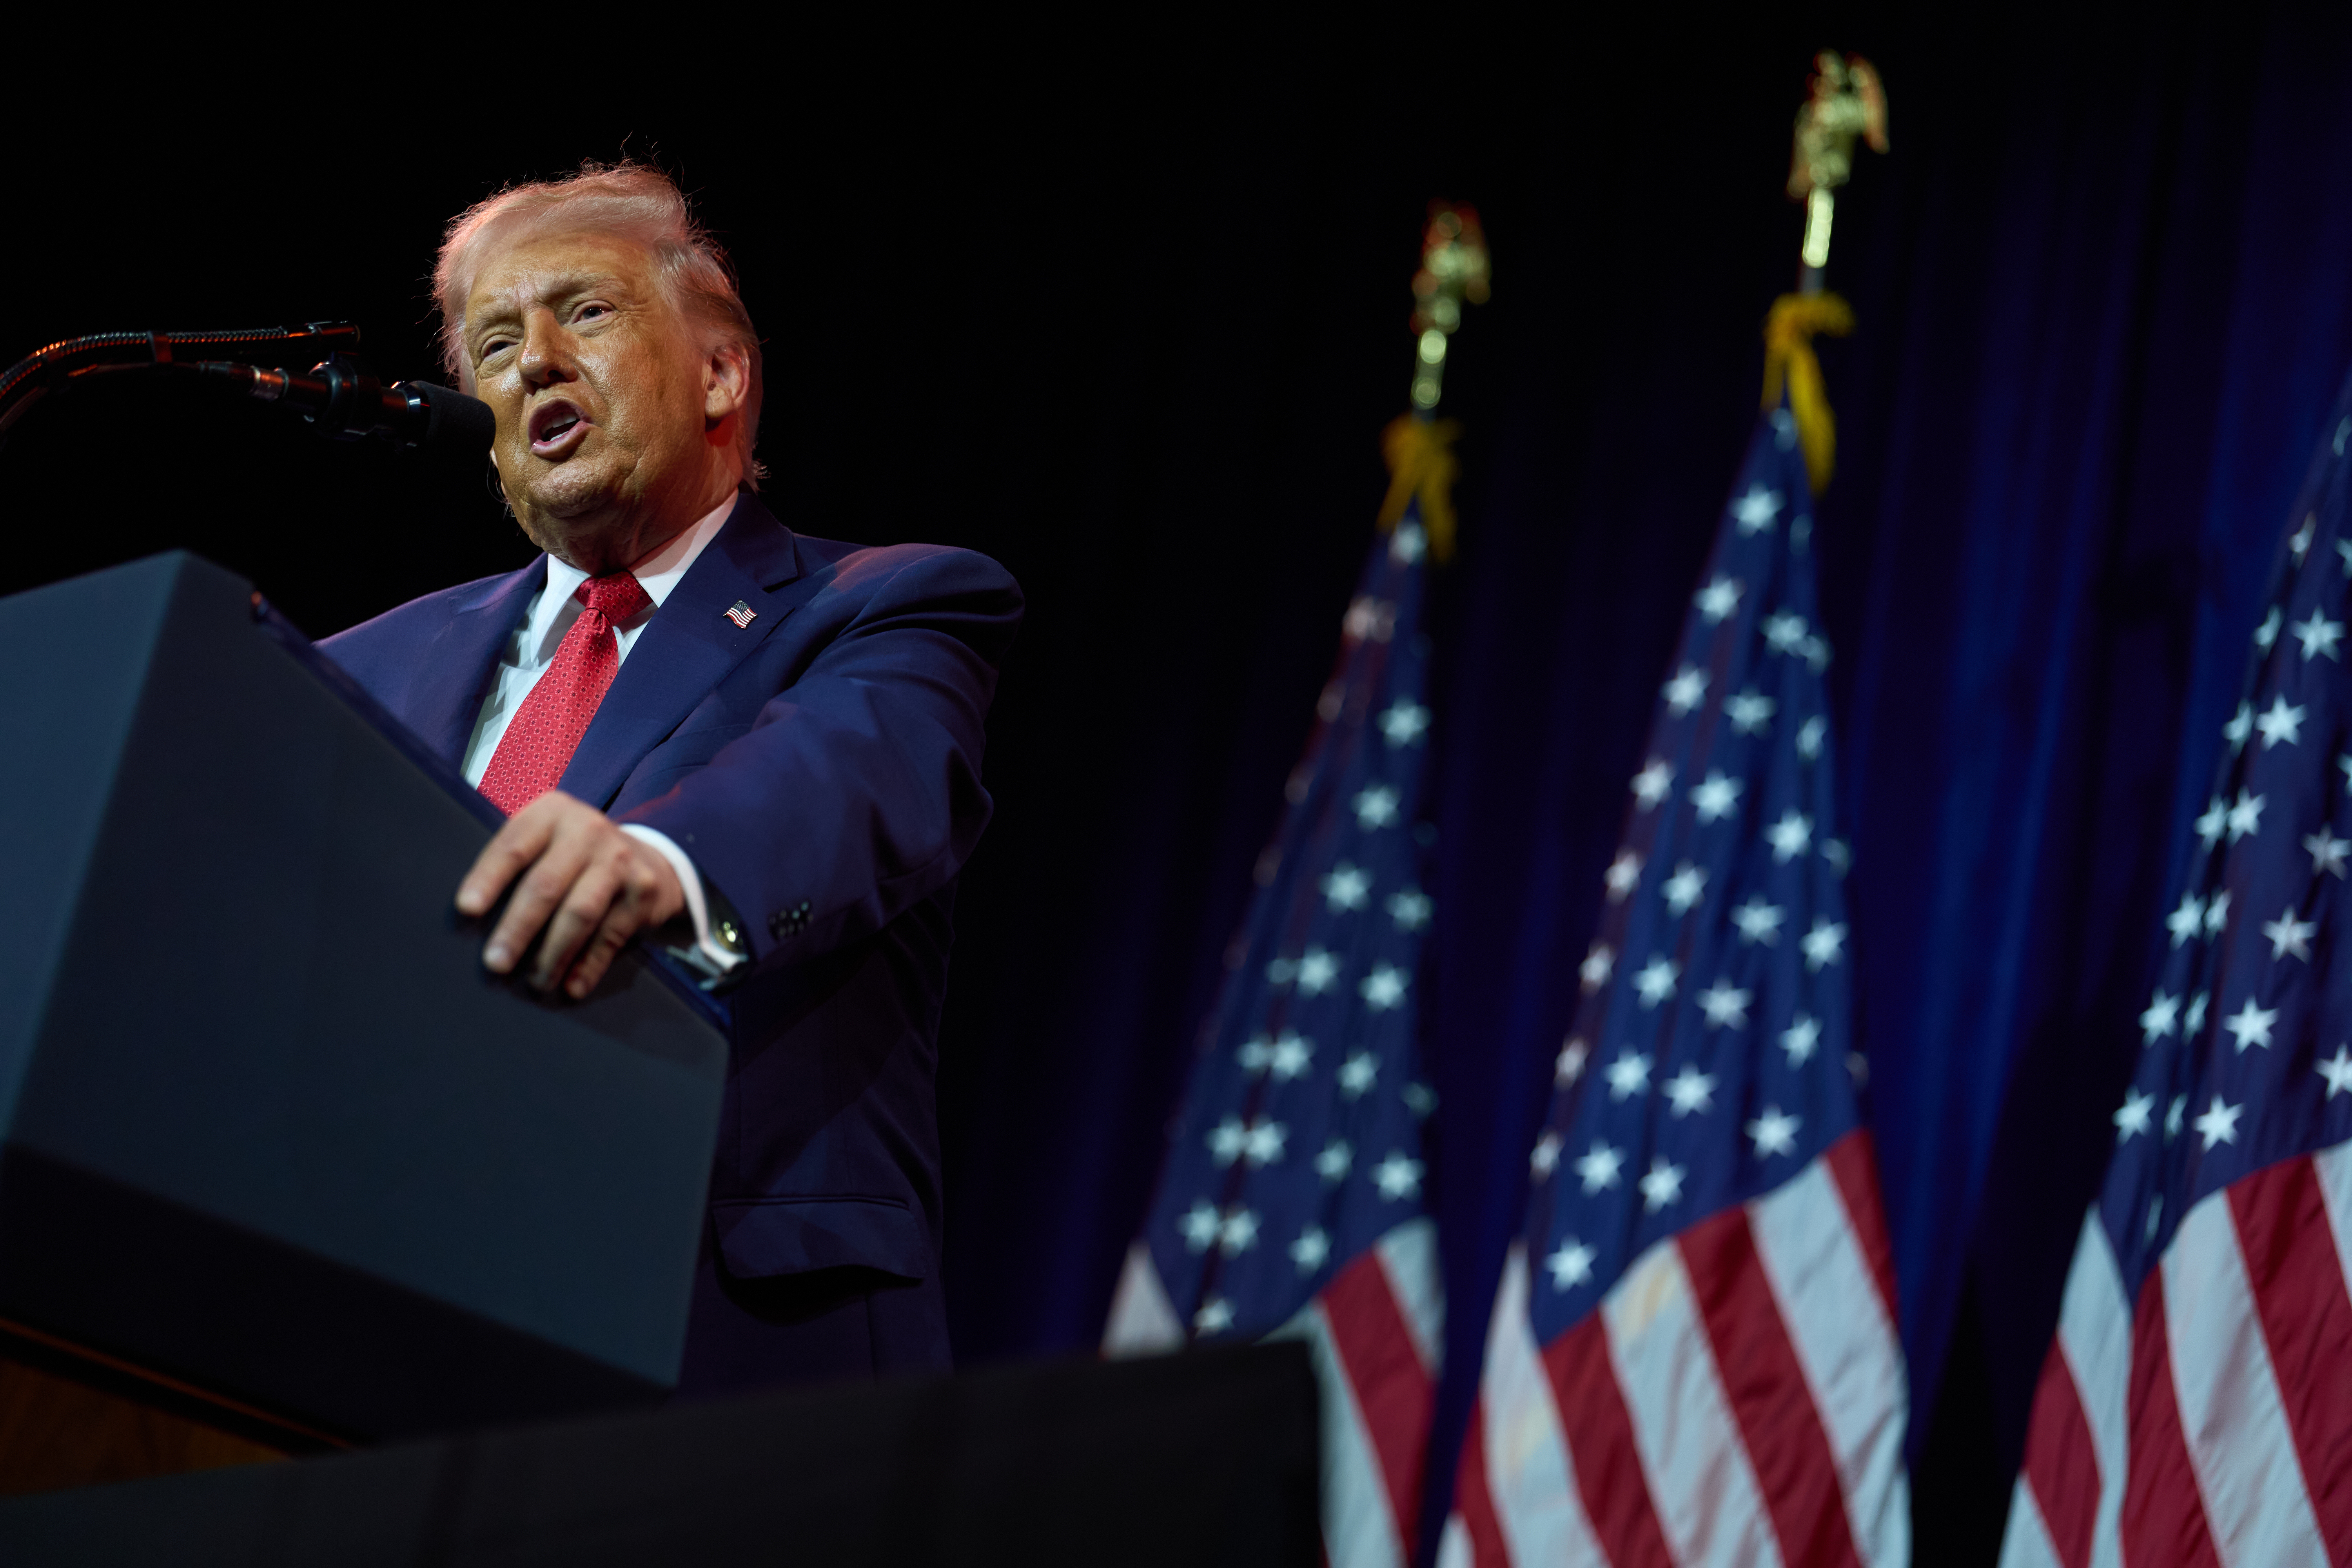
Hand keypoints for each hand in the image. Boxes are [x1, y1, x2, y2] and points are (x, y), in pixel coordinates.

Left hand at [456, 791, 684, 998]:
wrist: (648, 861)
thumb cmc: (575, 858)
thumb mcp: (546, 842)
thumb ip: (515, 864)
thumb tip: (469, 916)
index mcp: (551, 813)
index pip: (513, 847)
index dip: (488, 879)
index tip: (466, 910)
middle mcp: (587, 830)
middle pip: (545, 885)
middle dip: (517, 928)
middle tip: (495, 963)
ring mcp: (620, 859)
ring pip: (580, 913)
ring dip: (553, 953)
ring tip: (534, 983)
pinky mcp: (644, 891)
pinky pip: (611, 935)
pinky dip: (589, 965)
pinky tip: (572, 986)